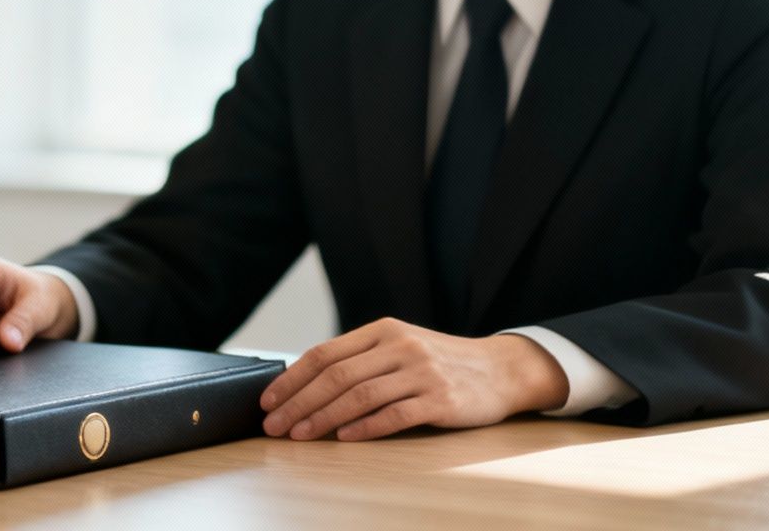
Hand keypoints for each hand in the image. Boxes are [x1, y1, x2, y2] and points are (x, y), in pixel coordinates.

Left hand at [259, 318, 566, 440]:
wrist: (500, 370)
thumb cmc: (440, 362)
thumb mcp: (400, 347)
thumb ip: (361, 359)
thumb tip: (306, 383)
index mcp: (383, 330)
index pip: (325, 353)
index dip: (292, 378)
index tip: (268, 400)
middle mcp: (400, 346)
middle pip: (336, 376)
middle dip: (298, 403)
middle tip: (275, 426)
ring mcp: (421, 372)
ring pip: (359, 396)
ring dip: (324, 419)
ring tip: (301, 435)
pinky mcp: (440, 400)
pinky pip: (395, 415)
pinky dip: (366, 427)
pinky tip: (344, 438)